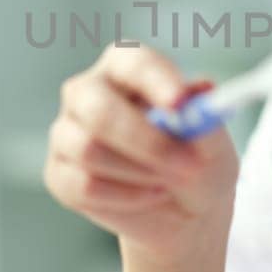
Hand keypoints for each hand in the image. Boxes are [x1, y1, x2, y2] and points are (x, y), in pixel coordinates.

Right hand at [44, 41, 239, 264]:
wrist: (184, 208)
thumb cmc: (197, 159)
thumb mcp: (213, 142)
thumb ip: (204, 121)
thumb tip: (195, 101)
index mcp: (125, 67)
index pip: (133, 63)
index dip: (156, 81)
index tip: (181, 104)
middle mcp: (87, 92)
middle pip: (99, 109)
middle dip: (146, 141)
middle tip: (188, 165)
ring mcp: (67, 132)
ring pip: (89, 150)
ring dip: (141, 173)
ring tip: (171, 181)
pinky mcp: (59, 173)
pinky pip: (83, 185)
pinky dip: (126, 197)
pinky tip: (149, 195)